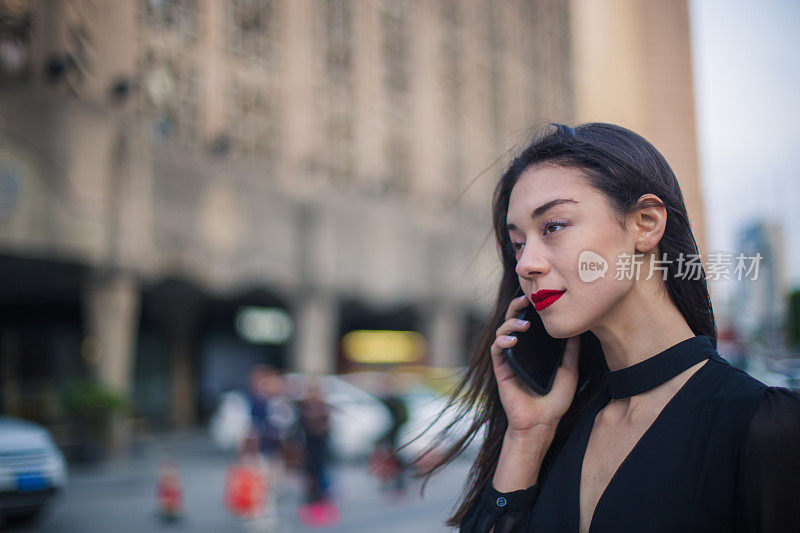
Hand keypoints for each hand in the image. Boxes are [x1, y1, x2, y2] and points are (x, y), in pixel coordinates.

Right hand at [489, 294, 580, 437]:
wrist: (542, 423)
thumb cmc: (554, 400)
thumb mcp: (569, 371)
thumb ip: (571, 351)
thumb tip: (577, 329)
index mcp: (534, 349)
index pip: (529, 322)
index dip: (530, 308)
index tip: (538, 297)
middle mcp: (520, 351)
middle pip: (512, 321)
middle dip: (516, 307)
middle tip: (525, 299)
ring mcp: (509, 359)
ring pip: (502, 332)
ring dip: (510, 324)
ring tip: (523, 325)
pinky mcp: (501, 369)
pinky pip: (496, 350)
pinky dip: (502, 341)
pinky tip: (513, 340)